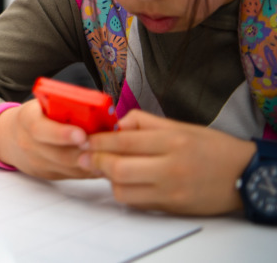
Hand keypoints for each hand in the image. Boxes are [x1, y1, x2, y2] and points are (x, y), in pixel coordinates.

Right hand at [0, 100, 98, 178]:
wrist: (10, 137)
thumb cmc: (36, 116)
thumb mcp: (42, 104)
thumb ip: (64, 105)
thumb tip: (98, 109)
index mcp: (26, 120)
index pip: (40, 129)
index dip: (62, 134)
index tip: (82, 134)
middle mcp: (28, 144)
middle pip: (60, 155)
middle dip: (86, 152)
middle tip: (107, 148)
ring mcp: (37, 163)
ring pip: (70, 169)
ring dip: (93, 162)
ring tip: (112, 156)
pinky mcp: (48, 175)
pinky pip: (73, 175)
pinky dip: (90, 170)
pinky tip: (104, 162)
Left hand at [79, 110, 255, 215]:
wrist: (244, 175)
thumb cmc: (211, 147)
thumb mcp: (179, 125)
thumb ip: (143, 122)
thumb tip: (115, 124)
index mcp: (172, 141)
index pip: (123, 141)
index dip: (98, 141)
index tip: (85, 140)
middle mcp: (171, 167)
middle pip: (119, 168)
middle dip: (96, 162)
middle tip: (86, 156)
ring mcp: (172, 190)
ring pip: (124, 191)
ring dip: (110, 180)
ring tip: (109, 168)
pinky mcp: (172, 207)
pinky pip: (137, 203)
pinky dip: (126, 193)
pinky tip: (127, 182)